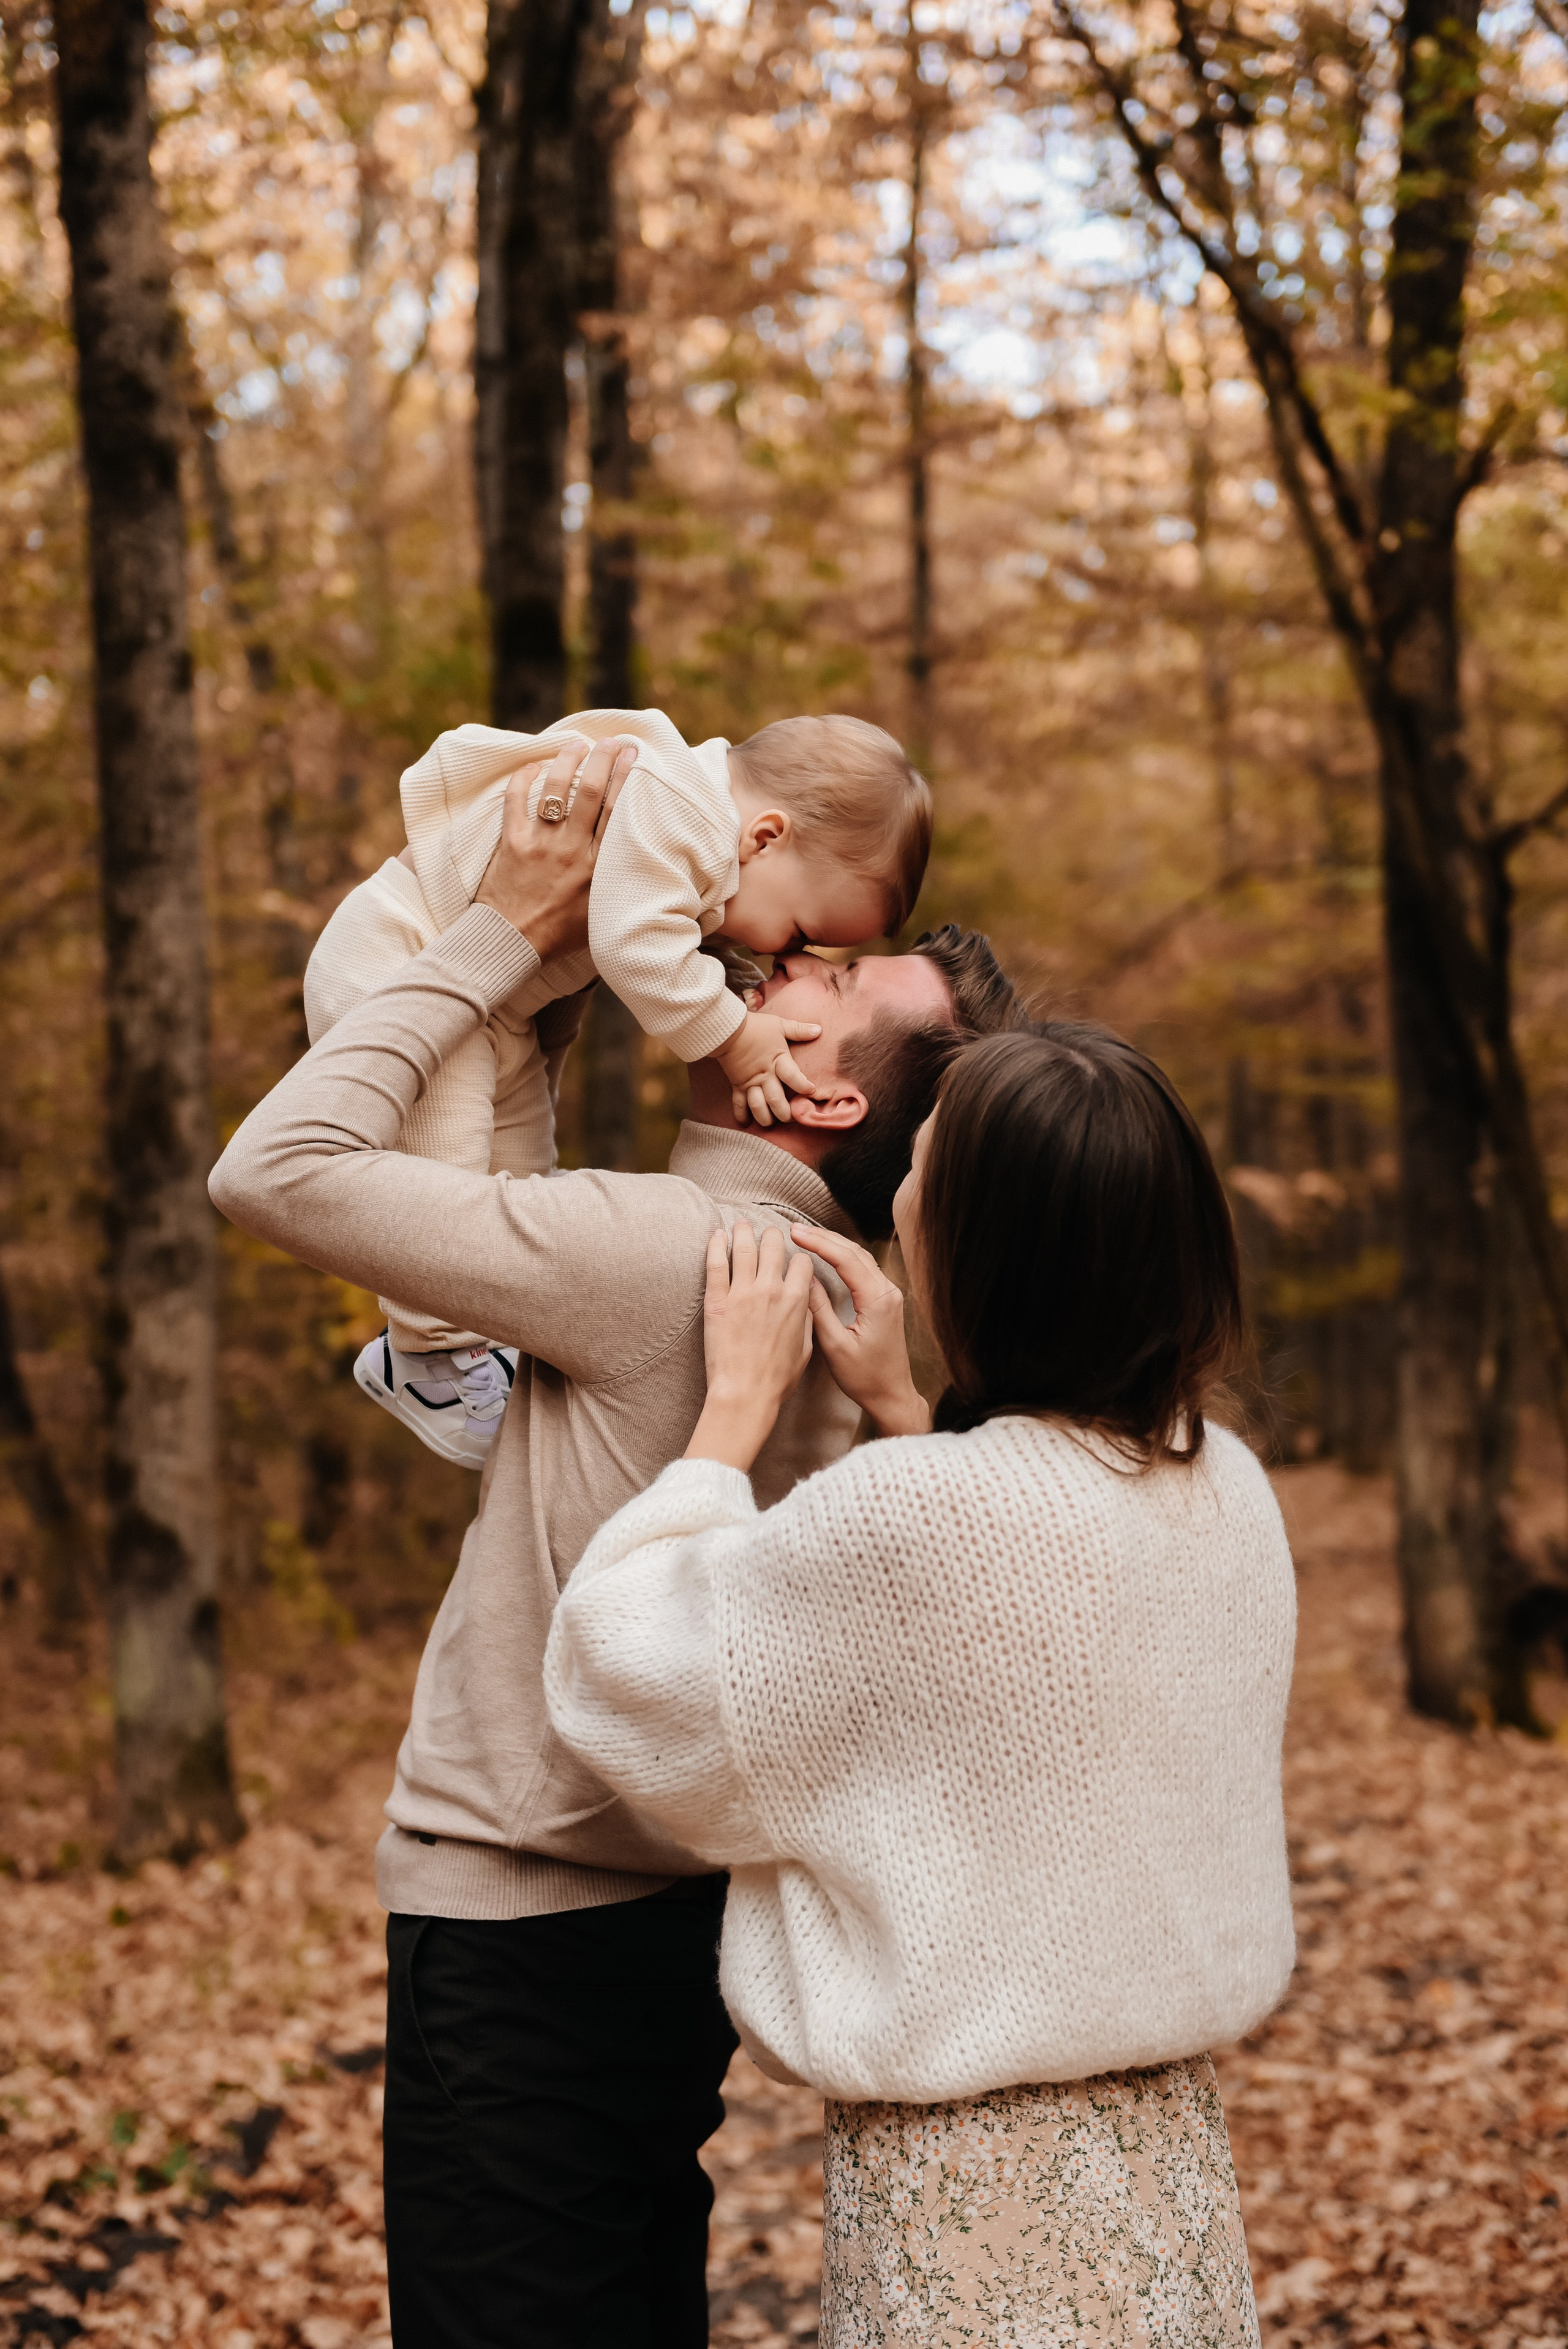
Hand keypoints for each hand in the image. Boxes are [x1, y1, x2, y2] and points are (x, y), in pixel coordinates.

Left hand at [473, 734, 637, 959]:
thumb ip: (615, 885)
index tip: (633, 755)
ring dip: (567, 761)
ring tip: (576, 744)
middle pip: (591, 792)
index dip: (626, 778)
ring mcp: (541, 845)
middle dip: (603, 759)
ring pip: (556, 789)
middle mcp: (573, 851)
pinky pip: (516, 801)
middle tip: (611, 741)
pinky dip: (523, 779)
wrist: (512, 944)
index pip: (616, 812)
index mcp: (599, 868)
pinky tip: (531, 766)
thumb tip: (638, 866)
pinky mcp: (513, 843)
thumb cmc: (560, 934)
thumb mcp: (601, 913)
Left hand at [685, 1222, 814, 1471]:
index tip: (792, 1258)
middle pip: (774, 1246)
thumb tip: (805, 1297)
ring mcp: (742, 1293)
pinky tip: (717, 1235)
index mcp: (796, 1300)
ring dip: (744, 1231)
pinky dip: (716, 1245)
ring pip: (744, 1247)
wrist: (746, 1393)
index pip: (801, 1262)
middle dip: (773, 1235)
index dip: (798, 1258)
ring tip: (741, 1224)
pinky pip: (716, 1264)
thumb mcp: (806, 1348)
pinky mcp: (717, 1301)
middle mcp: (771, 1290)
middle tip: (768, 1233)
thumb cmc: (777, 1378)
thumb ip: (807, 1317)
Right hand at [716, 1009, 824, 1127]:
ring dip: (765, 1117)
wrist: (727, 1029)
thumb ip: (799, 1030)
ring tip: (771, 1123)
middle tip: (791, 1119)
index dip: (803, 1085)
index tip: (811, 1091)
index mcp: (778, 1060)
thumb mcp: (779, 1025)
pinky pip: (738, 1103)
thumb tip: (819, 1030)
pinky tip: (745, 1123)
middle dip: (785, 1113)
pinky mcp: (736, 1085)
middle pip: (776, 1099)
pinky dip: (741, 1114)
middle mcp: (765, 1075)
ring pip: (758, 1106)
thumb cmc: (755, 1027)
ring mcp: (750, 1082)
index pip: (792, 1076)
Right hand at [791, 1225, 930, 1437]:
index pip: (846, 1259)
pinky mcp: (885, 1301)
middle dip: (823, 1238)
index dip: (818, 1243)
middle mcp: (888, 1291)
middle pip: (854, 1252)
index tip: (794, 1234)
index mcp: (878, 1300)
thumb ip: (818, 1310)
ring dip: (833, 1244)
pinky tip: (825, 1253)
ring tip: (805, 1236)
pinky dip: (842, 1257)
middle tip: (794, 1229)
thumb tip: (803, 1280)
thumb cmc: (864, 1377)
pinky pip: (863, 1269)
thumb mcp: (834, 1346)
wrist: (892, 1394)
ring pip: (860, 1257)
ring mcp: (889, 1295)